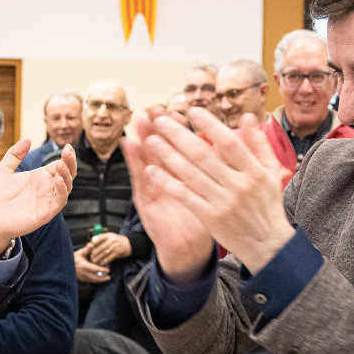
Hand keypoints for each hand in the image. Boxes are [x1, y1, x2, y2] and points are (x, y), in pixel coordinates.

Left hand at [0, 139, 76, 253]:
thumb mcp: (3, 170)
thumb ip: (14, 155)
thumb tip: (27, 139)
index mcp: (38, 178)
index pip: (59, 165)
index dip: (66, 156)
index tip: (67, 146)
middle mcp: (45, 188)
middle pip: (67, 174)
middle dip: (71, 162)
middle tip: (68, 151)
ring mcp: (46, 200)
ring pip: (67, 187)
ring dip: (67, 175)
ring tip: (60, 164)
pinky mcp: (45, 213)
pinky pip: (59, 201)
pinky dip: (62, 191)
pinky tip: (58, 181)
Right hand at [74, 244, 109, 282]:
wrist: (65, 265)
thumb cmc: (73, 258)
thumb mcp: (80, 253)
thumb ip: (87, 249)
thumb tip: (91, 244)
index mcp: (84, 266)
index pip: (95, 269)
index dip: (102, 270)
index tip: (108, 270)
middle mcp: (83, 273)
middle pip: (95, 277)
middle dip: (103, 278)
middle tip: (109, 277)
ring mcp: (82, 277)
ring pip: (93, 280)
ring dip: (100, 280)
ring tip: (106, 279)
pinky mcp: (81, 279)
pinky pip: (90, 281)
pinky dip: (95, 281)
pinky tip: (99, 279)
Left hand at [89, 232, 131, 265]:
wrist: (129, 244)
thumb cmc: (117, 240)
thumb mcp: (110, 236)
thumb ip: (101, 237)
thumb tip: (92, 240)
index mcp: (109, 235)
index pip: (99, 238)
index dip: (93, 243)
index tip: (89, 247)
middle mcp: (112, 240)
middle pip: (101, 247)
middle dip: (94, 253)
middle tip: (91, 257)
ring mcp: (115, 247)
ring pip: (104, 253)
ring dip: (98, 258)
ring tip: (94, 261)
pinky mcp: (117, 253)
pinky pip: (109, 258)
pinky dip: (104, 261)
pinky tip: (101, 263)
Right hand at [122, 114, 211, 282]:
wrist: (189, 248)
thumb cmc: (204, 217)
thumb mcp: (215, 189)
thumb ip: (220, 165)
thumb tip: (226, 140)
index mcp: (187, 171)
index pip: (185, 144)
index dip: (184, 127)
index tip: (184, 109)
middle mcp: (169, 175)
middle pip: (164, 145)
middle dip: (160, 126)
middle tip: (156, 106)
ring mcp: (155, 186)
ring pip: (149, 156)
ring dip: (143, 136)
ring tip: (140, 117)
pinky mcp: (145, 200)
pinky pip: (138, 177)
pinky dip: (133, 160)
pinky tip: (128, 144)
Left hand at [140, 109, 293, 273]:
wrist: (266, 244)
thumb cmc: (267, 204)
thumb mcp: (270, 172)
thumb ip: (259, 144)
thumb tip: (249, 116)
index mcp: (254, 171)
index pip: (229, 143)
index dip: (210, 125)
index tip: (193, 111)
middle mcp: (238, 185)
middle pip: (204, 156)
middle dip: (180, 136)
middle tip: (161, 121)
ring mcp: (222, 202)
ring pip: (191, 175)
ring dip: (168, 156)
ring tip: (152, 141)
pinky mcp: (210, 218)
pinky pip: (185, 197)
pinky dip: (168, 183)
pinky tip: (153, 170)